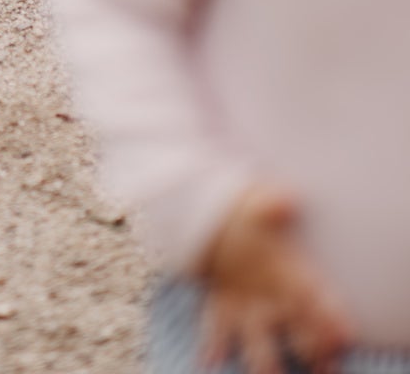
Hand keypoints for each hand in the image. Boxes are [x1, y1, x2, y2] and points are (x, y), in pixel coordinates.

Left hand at [199, 188, 350, 373]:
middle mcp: (277, 301)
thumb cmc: (247, 216)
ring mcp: (250, 310)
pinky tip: (209, 359)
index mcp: (295, 276)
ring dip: (264, 362)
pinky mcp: (223, 310)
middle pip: (299, 333)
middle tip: (322, 366)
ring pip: (261, 343)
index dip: (333, 317)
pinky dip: (214, 345)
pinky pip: (217, 330)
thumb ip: (271, 204)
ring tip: (268, 373)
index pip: (320, 299)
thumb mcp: (258, 205)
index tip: (345, 334)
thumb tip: (288, 198)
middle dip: (311, 350)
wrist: (215, 221)